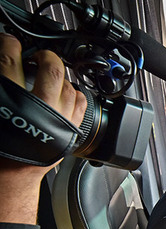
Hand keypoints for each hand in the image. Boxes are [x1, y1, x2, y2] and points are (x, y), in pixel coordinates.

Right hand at [0, 34, 86, 223]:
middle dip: (46, 56)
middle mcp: (39, 109)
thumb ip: (2, 86)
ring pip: (69, 86)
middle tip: (39, 54)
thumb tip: (5, 64)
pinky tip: (66, 91)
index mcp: (12, 101)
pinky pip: (81, 103)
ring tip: (52, 75)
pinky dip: (75, 93)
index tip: (9, 42)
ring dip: (61, 76)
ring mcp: (59, 119)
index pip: (10, 62)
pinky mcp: (71, 129)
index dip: (10, 46)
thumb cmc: (1, 144)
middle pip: (51, 70)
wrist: (12, 173)